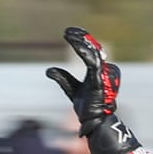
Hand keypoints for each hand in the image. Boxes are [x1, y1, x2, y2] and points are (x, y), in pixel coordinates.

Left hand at [46, 27, 136, 153]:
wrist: (93, 123)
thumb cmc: (87, 108)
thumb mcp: (71, 89)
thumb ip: (63, 79)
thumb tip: (48, 70)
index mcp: (98, 71)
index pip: (91, 50)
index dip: (81, 40)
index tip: (70, 32)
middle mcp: (104, 70)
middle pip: (93, 48)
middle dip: (80, 37)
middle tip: (68, 31)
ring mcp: (104, 75)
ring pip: (94, 52)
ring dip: (81, 42)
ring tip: (69, 35)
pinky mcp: (100, 80)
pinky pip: (93, 63)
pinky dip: (85, 52)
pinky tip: (76, 44)